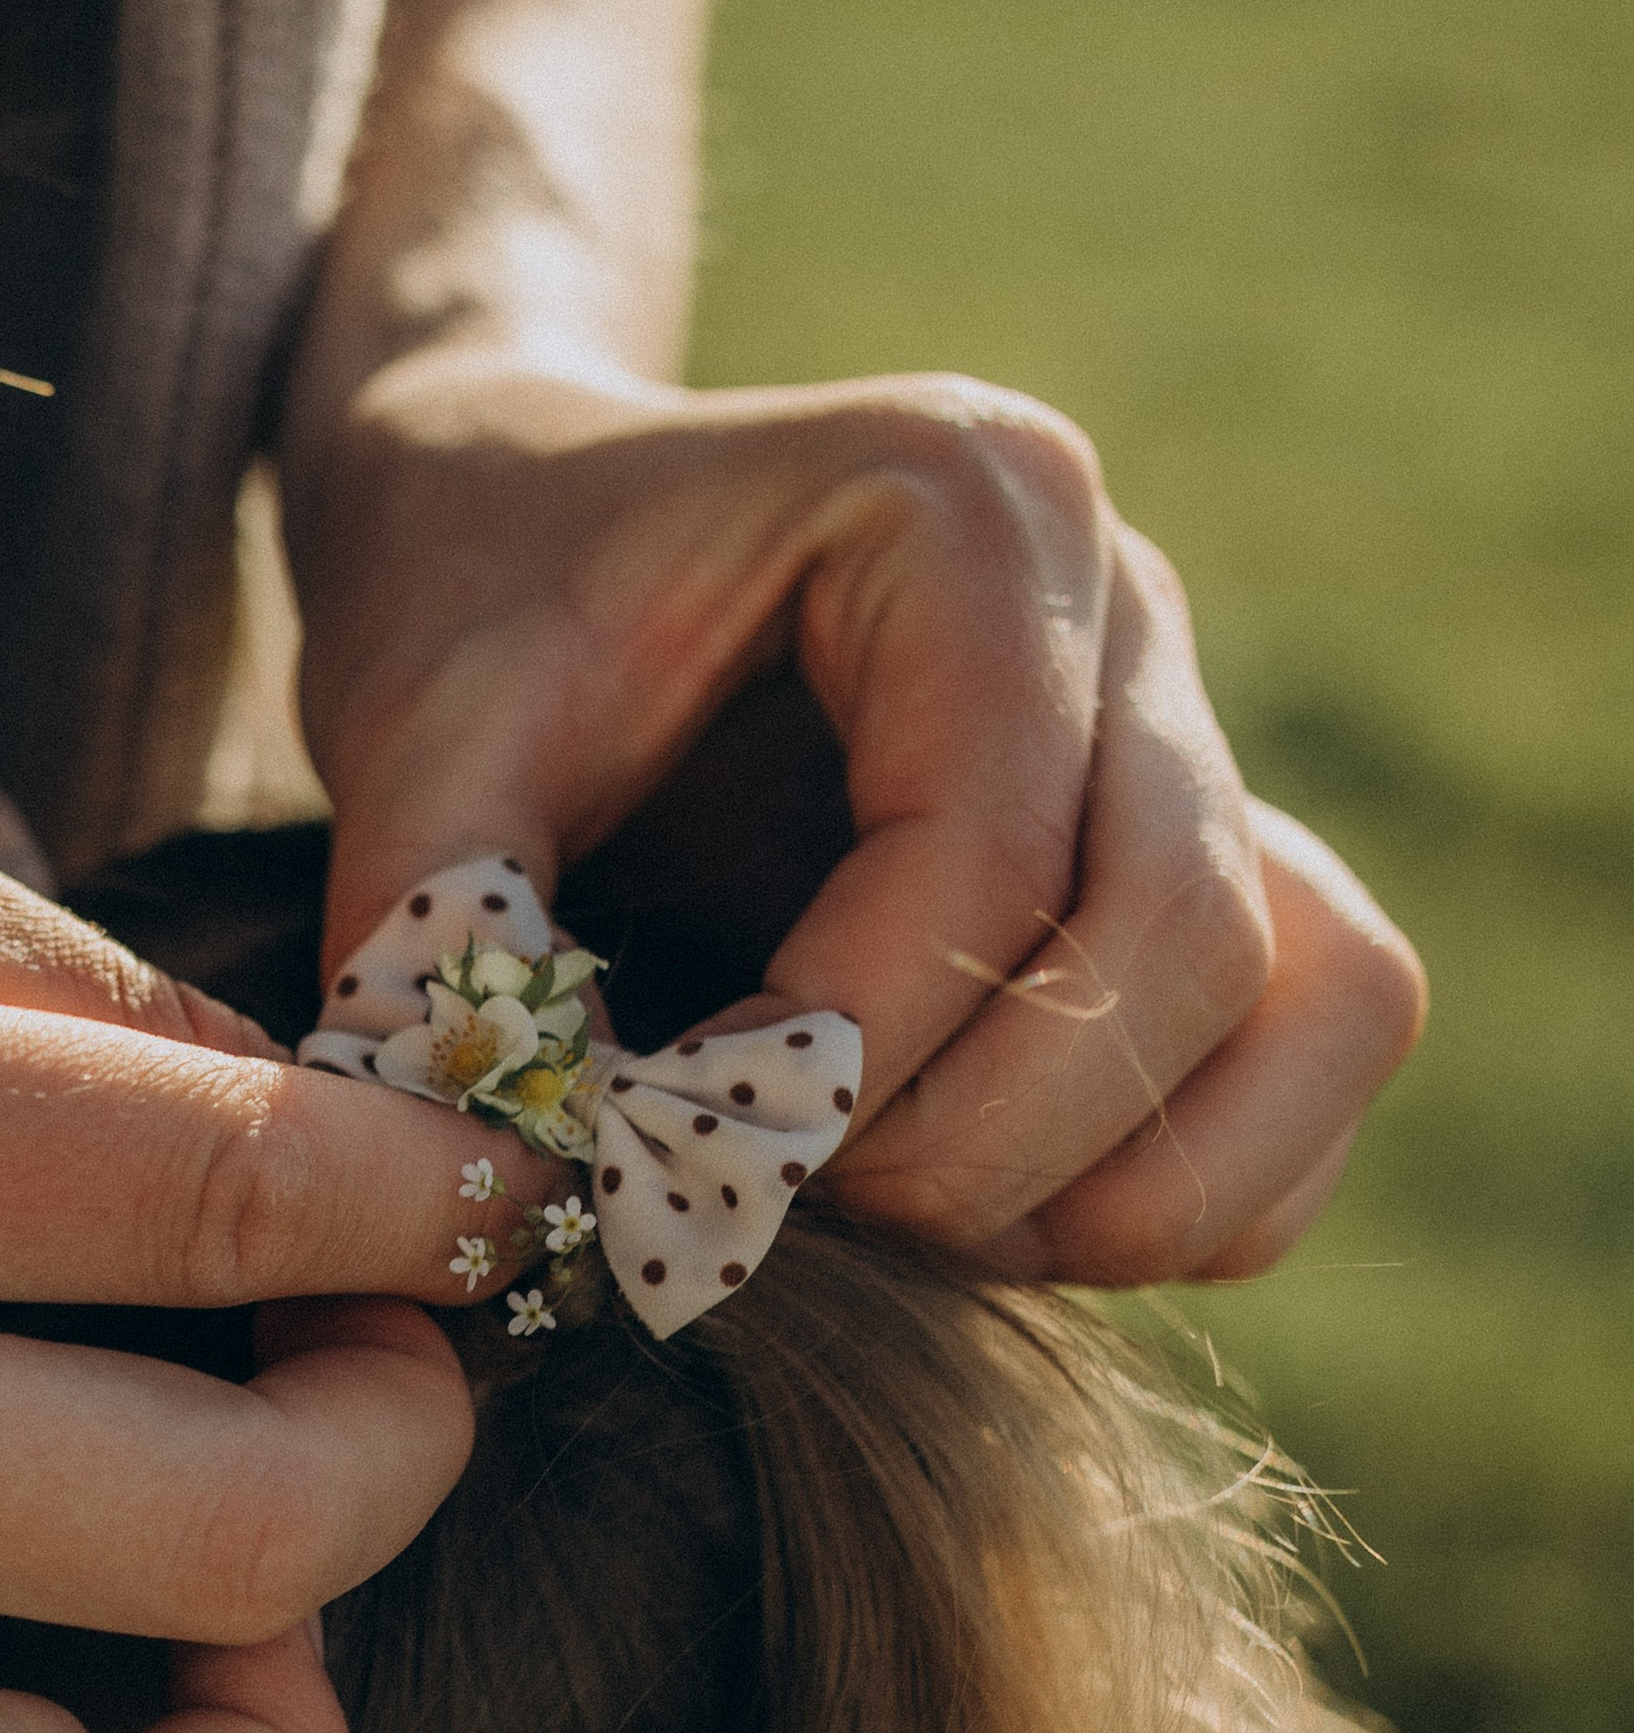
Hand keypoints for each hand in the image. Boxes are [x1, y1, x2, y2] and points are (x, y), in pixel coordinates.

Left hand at [287, 351, 1423, 1282]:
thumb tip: (545, 1175)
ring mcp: (1196, 732)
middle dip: (981, 1142)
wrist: (526, 533)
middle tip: (778, 1214)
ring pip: (1316, 997)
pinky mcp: (1218, 857)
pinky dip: (1194, 1184)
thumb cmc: (475, 604)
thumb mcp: (409, 726)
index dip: (844, 1053)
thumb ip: (449, 929)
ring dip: (1119, 1182)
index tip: (676, 1150)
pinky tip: (983, 1221)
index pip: (988, 842)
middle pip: (1188, 934)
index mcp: (966, 502)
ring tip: (895, 1230)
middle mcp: (1128, 604)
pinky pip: (1323, 1048)